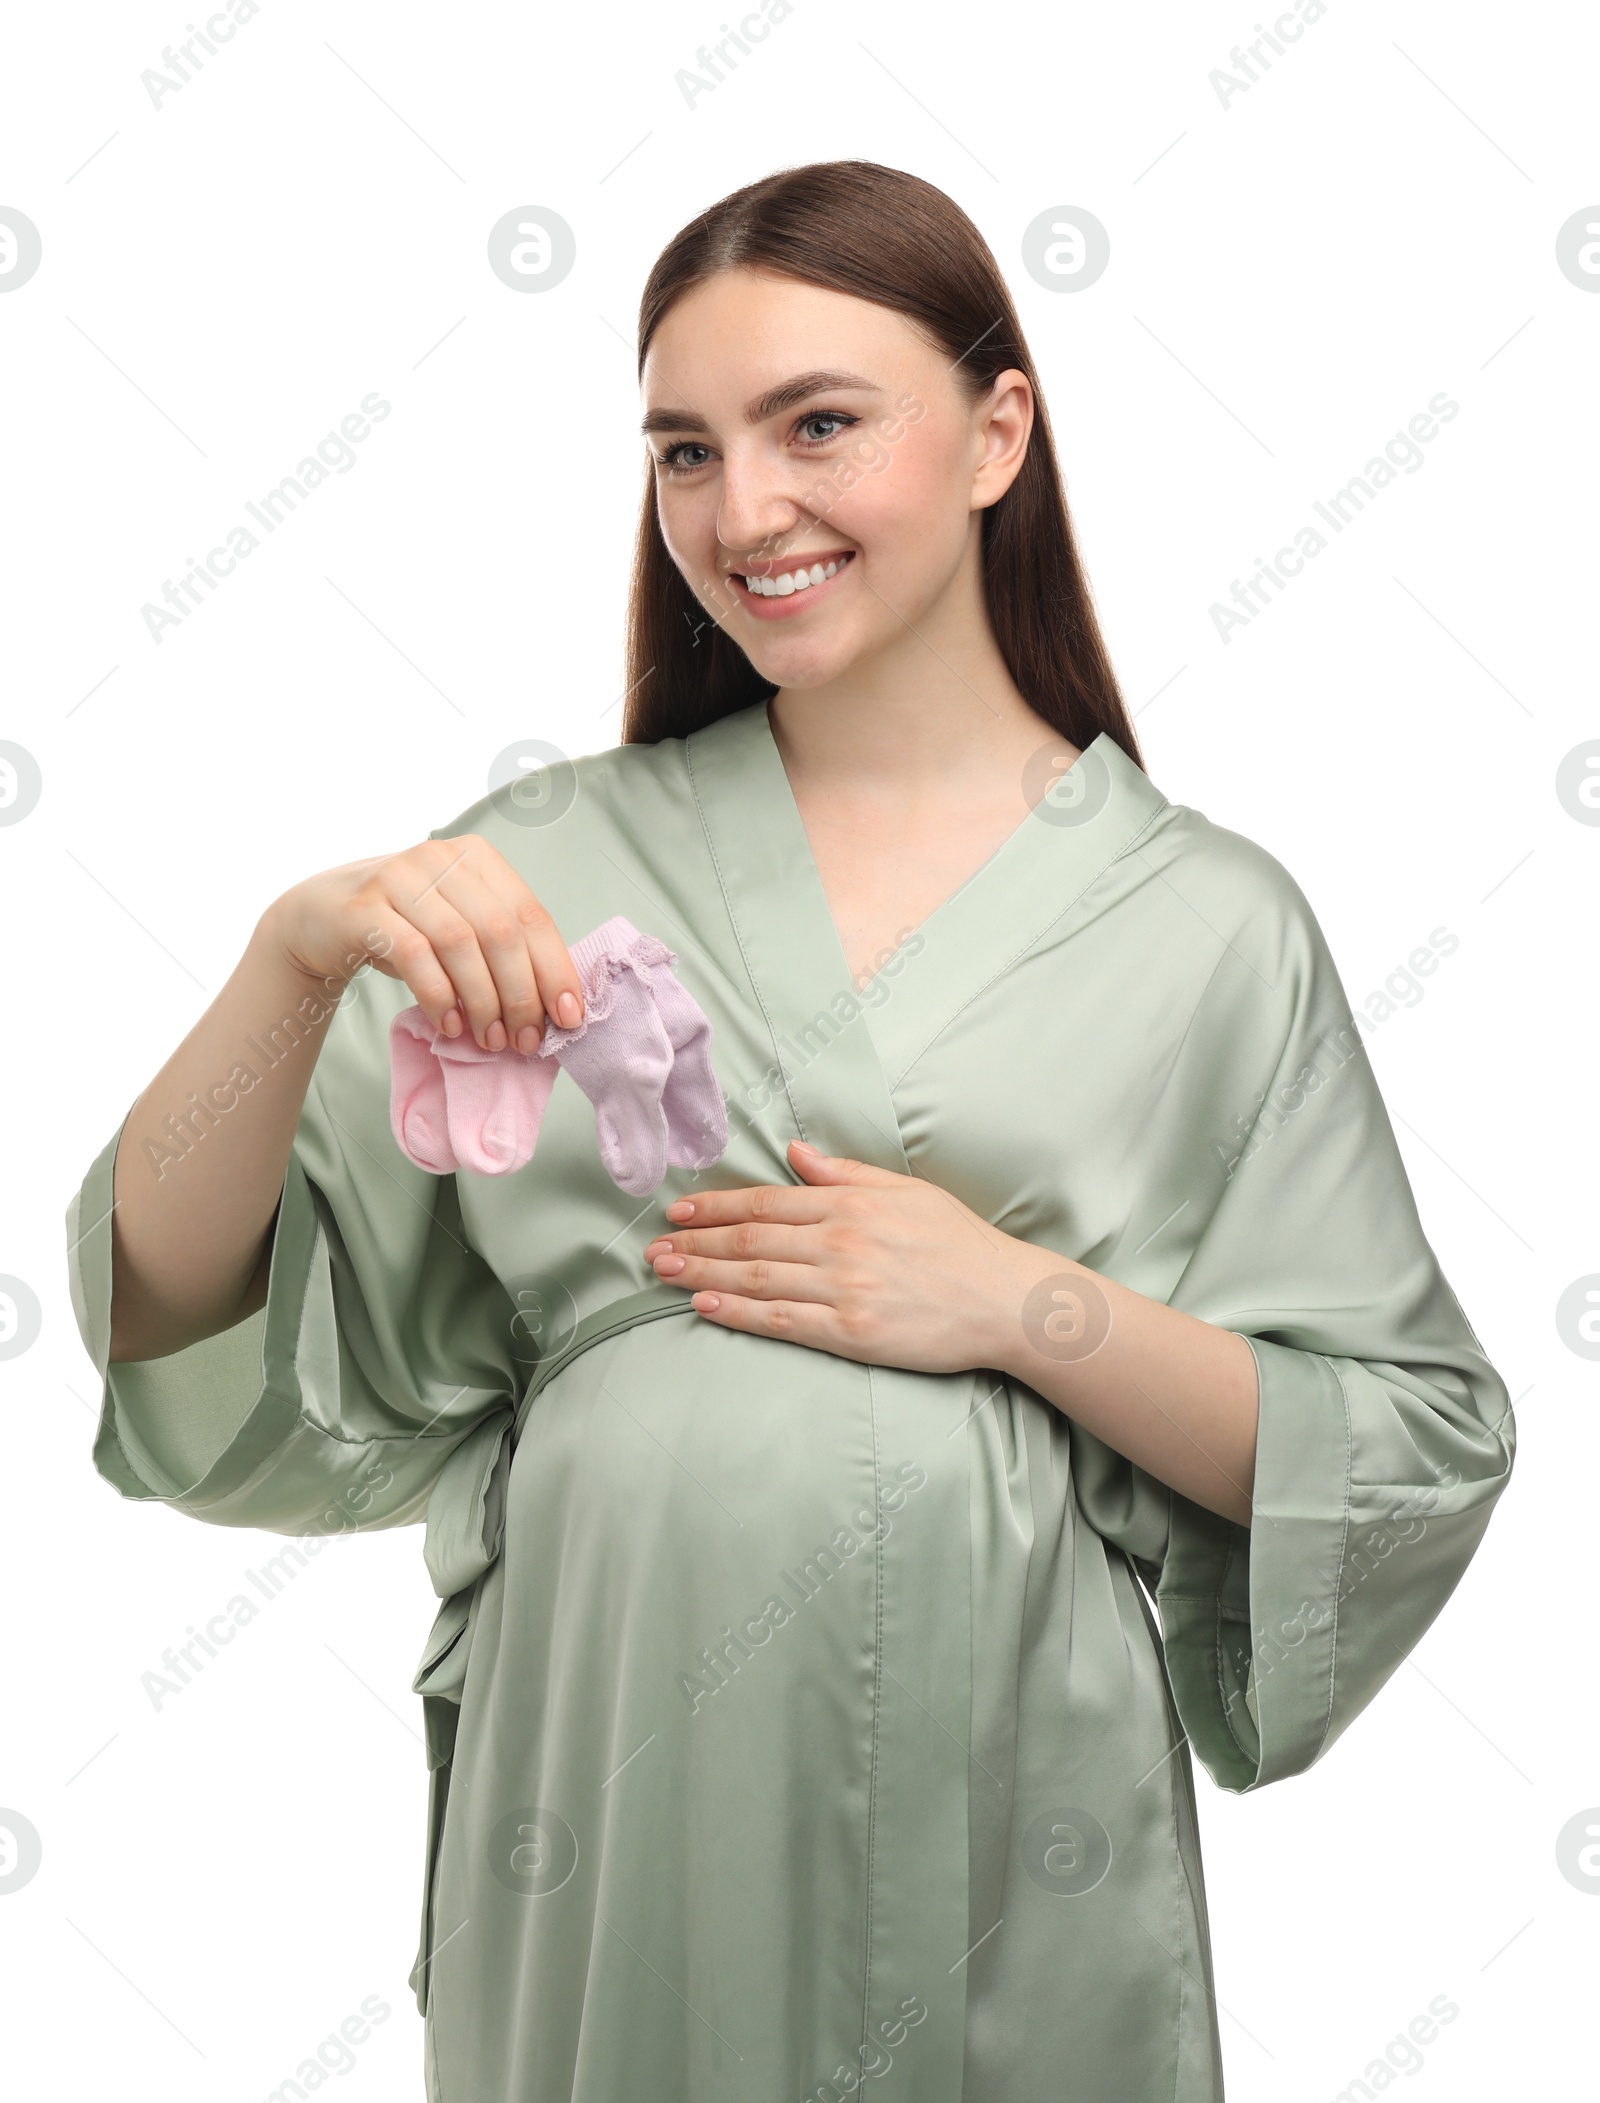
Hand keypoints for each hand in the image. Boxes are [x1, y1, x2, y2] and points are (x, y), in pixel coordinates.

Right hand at [261, 833, 582, 1052]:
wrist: (320, 918)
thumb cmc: (404, 928)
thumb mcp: (458, 926)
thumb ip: (501, 950)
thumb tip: (554, 1008)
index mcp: (477, 858)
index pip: (531, 915)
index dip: (555, 969)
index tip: (568, 1018)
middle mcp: (440, 858)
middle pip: (500, 932)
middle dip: (521, 995)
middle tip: (526, 1041)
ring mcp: (399, 876)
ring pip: (460, 944)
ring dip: (483, 1001)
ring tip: (489, 1041)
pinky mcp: (364, 907)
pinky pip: (415, 955)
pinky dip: (440, 997)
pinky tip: (451, 1027)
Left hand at [642, 1140, 1051, 1375]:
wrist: (1005, 1300)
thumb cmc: (959, 1243)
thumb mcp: (906, 1191)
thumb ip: (845, 1172)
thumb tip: (796, 1150)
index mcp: (851, 1203)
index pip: (766, 1201)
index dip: (715, 1207)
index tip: (678, 1212)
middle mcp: (840, 1241)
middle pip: (750, 1238)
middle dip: (695, 1242)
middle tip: (652, 1247)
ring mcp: (844, 1288)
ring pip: (756, 1277)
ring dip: (703, 1273)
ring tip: (664, 1273)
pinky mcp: (851, 1332)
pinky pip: (782, 1320)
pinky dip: (738, 1312)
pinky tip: (706, 1306)